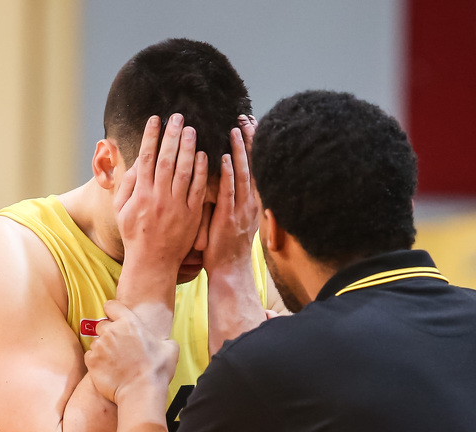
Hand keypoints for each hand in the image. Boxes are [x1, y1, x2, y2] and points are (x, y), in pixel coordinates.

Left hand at [86, 299, 178, 403]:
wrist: (141, 392)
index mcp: (129, 322)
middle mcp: (111, 330)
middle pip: (102, 325)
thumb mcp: (170, 349)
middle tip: (118, 347)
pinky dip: (96, 361)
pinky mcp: (91, 360)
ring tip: (115, 362)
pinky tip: (108, 369)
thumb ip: (163, 339)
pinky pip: (90, 356)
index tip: (114, 319)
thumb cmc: (157, 371)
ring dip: (103, 349)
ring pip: (96, 342)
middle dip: (108, 333)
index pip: (111, 306)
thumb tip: (164, 342)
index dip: (112, 312)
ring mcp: (99, 345)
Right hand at [114, 114, 209, 274]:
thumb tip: (137, 162)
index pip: (146, 158)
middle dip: (172, 136)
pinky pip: (198, 190)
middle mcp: (158, 197)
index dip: (151, 136)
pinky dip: (201, 172)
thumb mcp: (121, 210)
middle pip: (166, 159)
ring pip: (184, 171)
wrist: (153, 262)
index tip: (156, 119)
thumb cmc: (135, 235)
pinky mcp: (192, 215)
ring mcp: (176, 206)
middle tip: (179, 117)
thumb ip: (128, 184)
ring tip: (192, 130)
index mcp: (140, 193)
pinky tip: (204, 155)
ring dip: (188, 148)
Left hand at [202, 118, 259, 274]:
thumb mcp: (232, 218)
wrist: (229, 271)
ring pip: (243, 175)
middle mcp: (249, 203)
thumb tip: (223, 177)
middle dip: (249, 141)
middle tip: (246, 117)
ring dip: (240, 152)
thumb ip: (230, 198)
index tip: (249, 124)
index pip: (253, 167)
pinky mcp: (230, 219)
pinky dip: (229, 175)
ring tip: (236, 130)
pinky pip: (229, 193)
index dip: (252, 145)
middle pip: (253, 165)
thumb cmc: (226, 246)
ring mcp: (241, 210)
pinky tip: (227, 159)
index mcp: (250, 201)